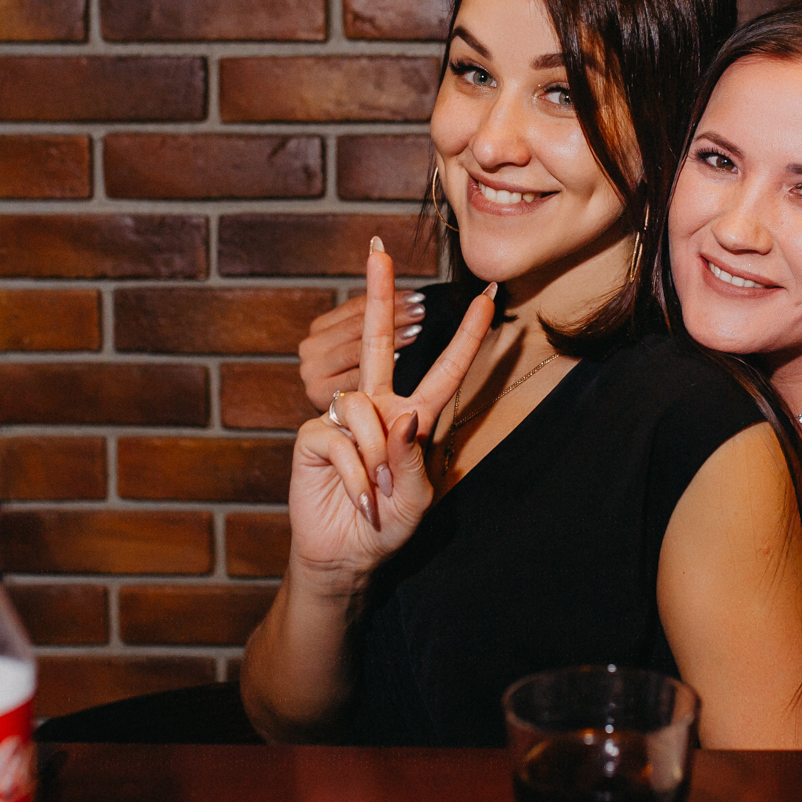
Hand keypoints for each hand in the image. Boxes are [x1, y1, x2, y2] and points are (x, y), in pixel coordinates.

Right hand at [287, 239, 491, 582]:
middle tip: (377, 248)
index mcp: (414, 416)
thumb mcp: (419, 499)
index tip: (488, 300)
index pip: (445, 370)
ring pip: (361, 408)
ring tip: (377, 491)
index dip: (468, 337)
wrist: (347, 553)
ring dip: (373, 457)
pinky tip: (360, 498)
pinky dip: (354, 474)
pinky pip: (336, 439)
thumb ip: (414, 459)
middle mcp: (378, 407)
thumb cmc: (392, 525)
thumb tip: (402, 417)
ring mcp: (343, 419)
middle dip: (378, 294)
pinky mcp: (313, 438)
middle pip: (378, 341)